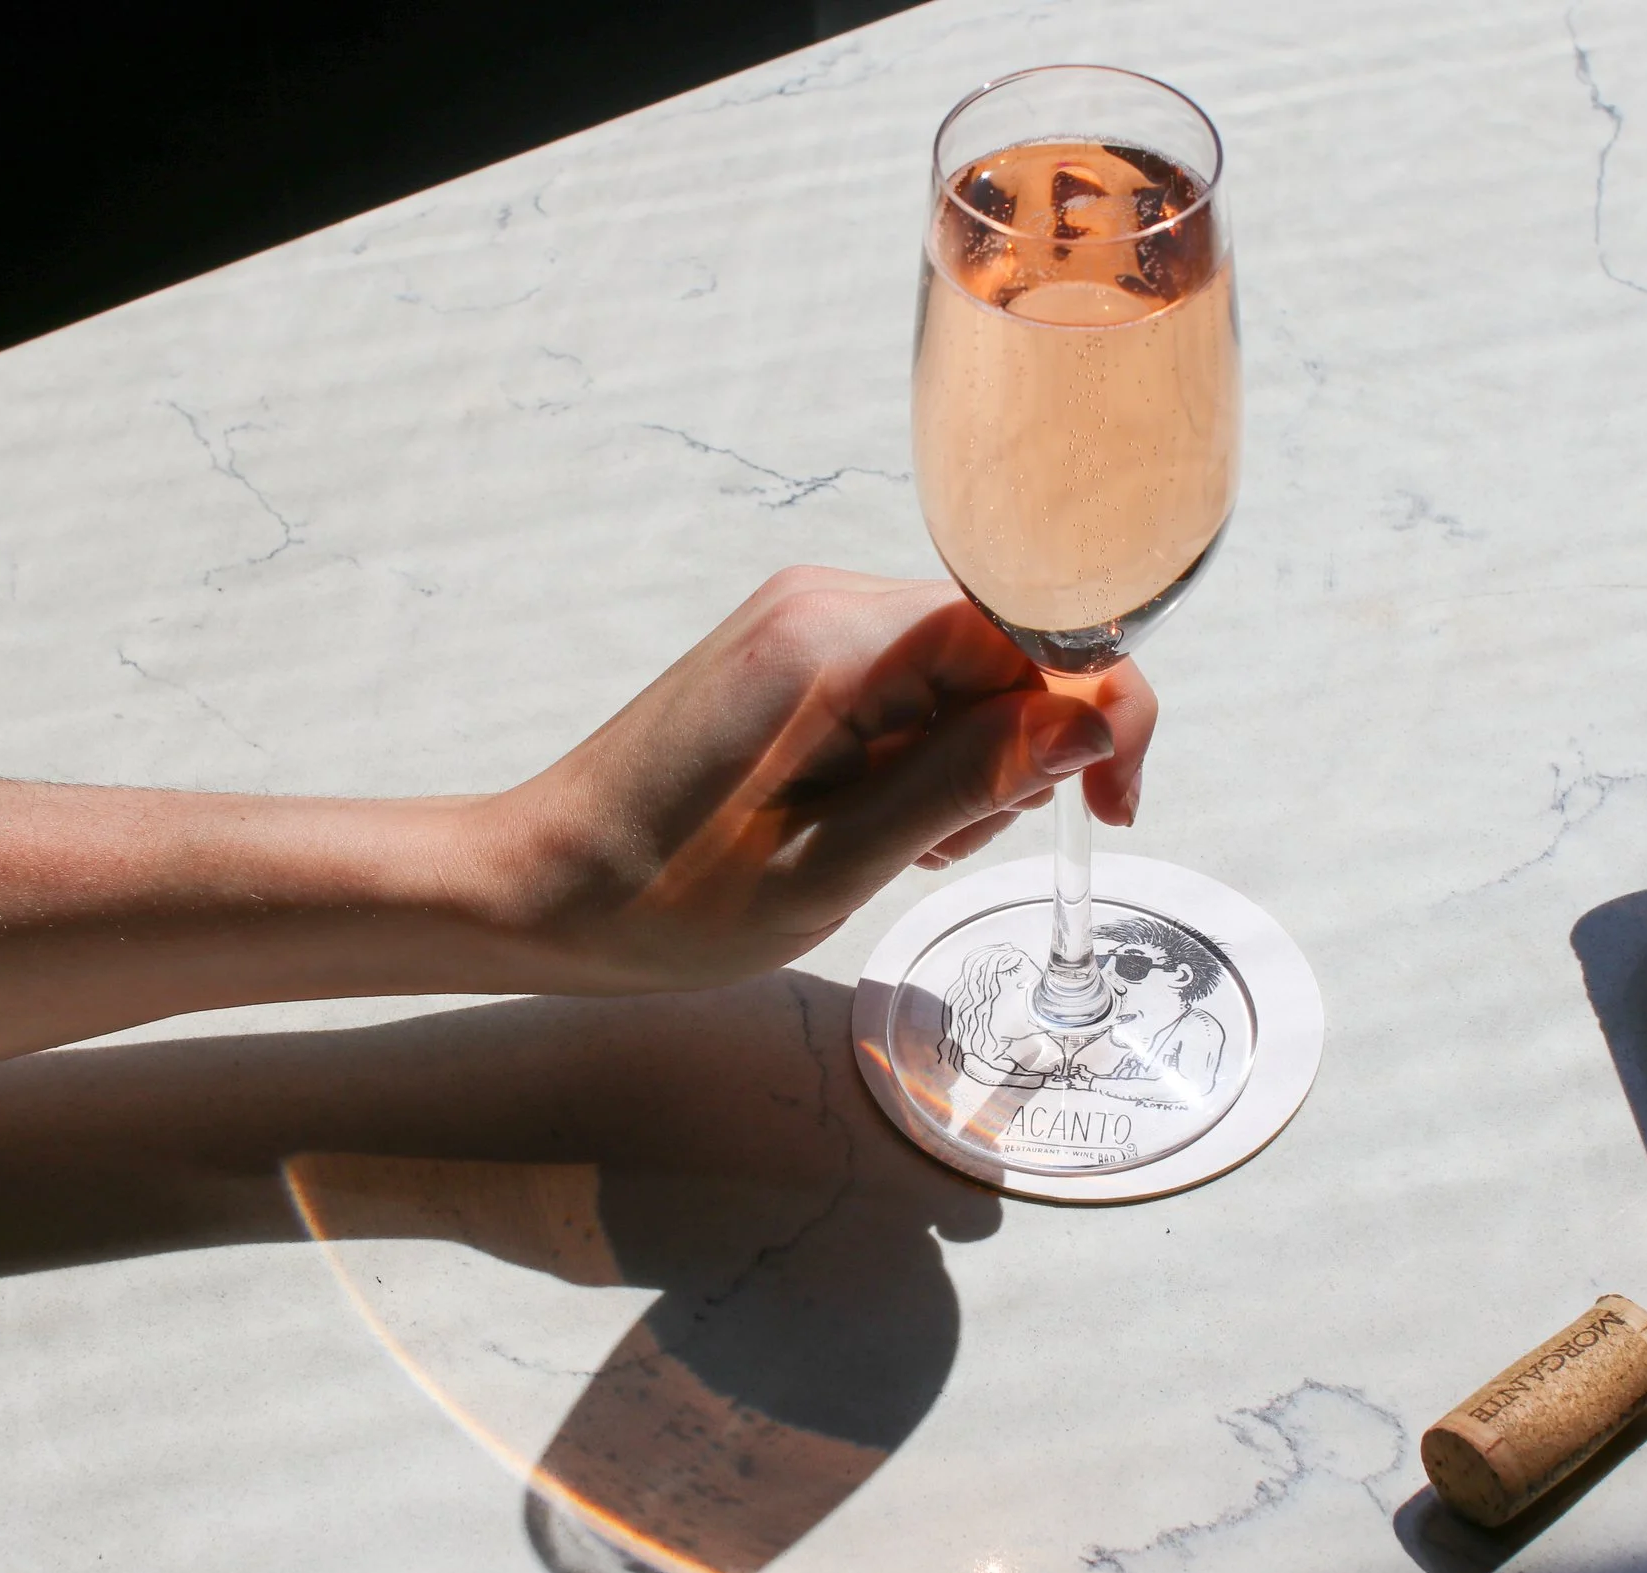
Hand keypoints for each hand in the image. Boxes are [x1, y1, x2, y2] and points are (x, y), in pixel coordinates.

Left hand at [477, 567, 1156, 990]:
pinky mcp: (794, 653)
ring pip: (964, 677)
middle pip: (1006, 650)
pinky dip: (918, 762)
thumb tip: (1092, 720)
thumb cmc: (663, 898)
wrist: (537, 886)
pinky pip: (911, 689)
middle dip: (1017, 757)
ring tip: (884, 847)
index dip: (1098, 712)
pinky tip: (864, 822)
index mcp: (834, 640)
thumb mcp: (834, 866)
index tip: (1108, 811)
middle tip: (936, 852)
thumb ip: (968, 783)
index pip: (1032, 626)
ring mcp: (806, 620)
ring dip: (964, 770)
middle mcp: (825, 600)